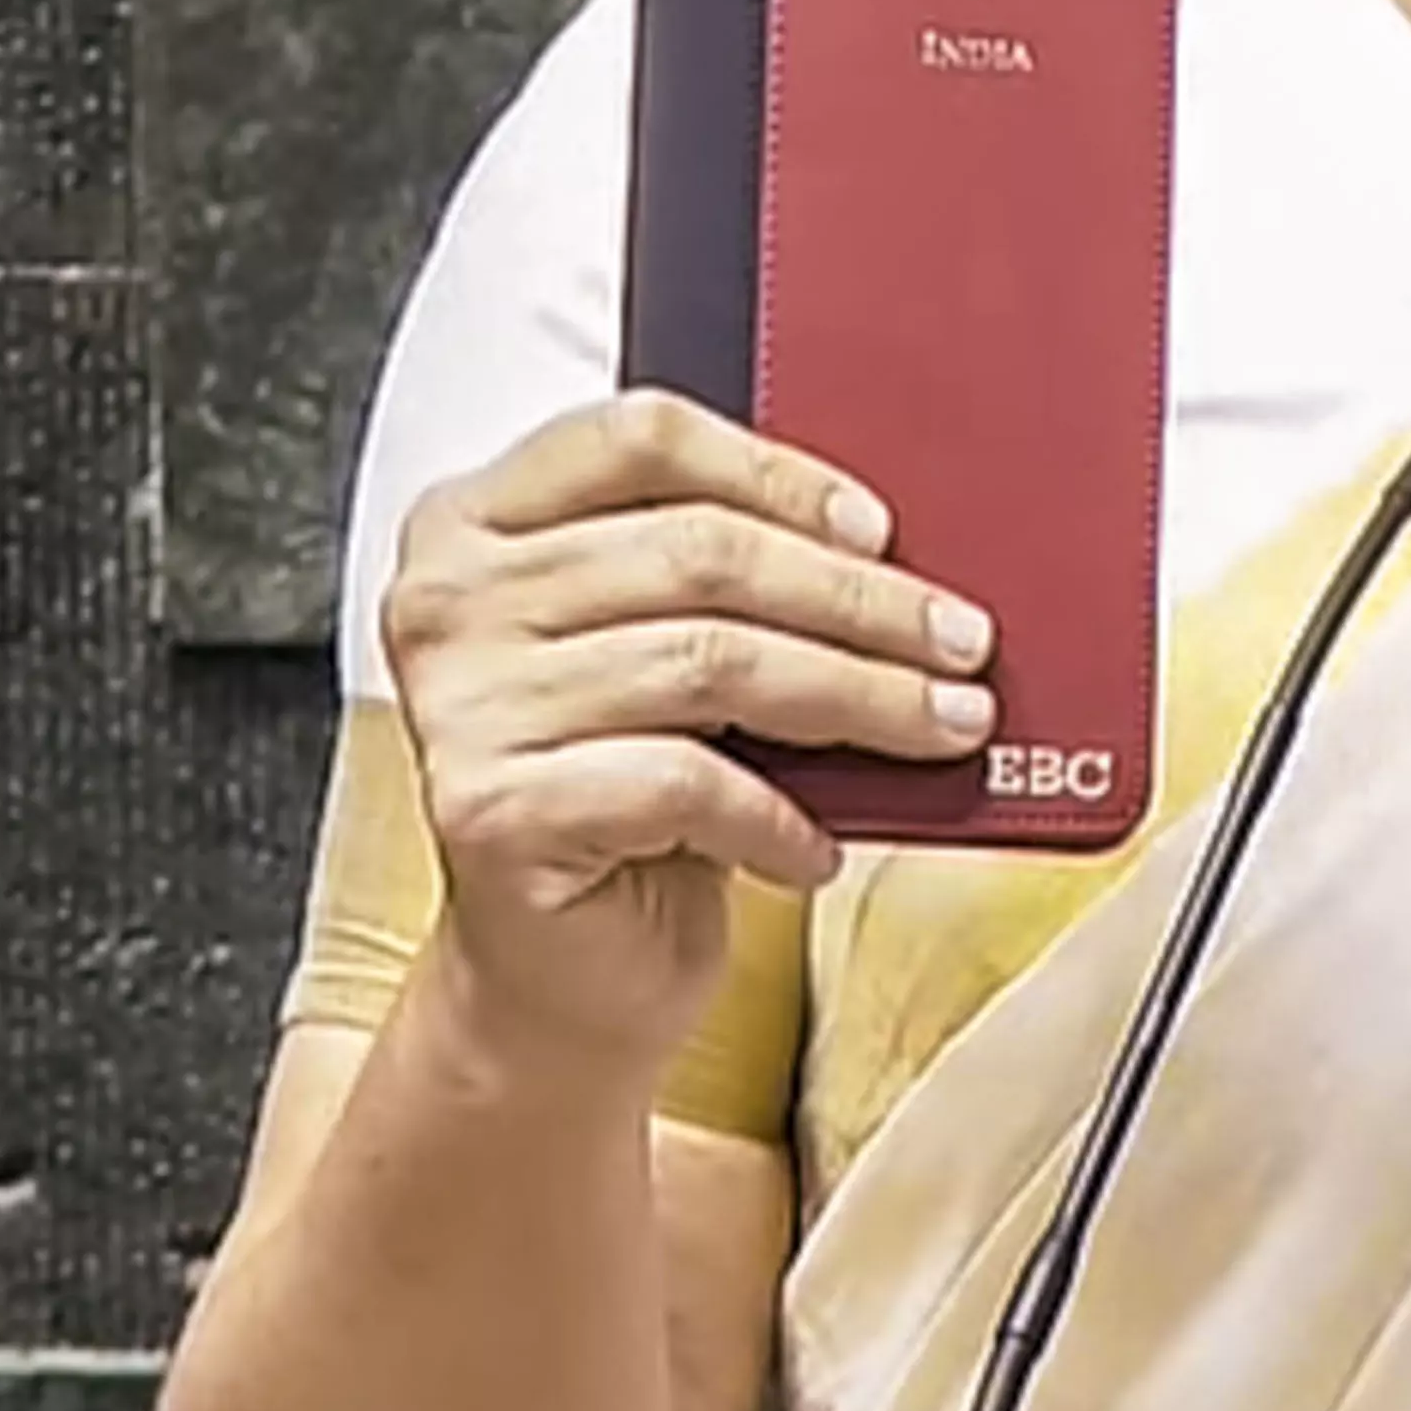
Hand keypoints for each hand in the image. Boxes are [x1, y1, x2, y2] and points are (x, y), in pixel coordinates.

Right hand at [377, 388, 997, 1095]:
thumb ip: (730, 575)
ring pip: (709, 663)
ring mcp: (460, 705)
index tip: (881, 530)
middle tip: (963, 641)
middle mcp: (448, 599)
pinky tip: (820, 842)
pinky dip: (777, 814)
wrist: (557, 973)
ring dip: (856, 697)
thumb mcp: (672, 649)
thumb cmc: (627, 792)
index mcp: (478, 519)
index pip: (640, 438)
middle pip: (698, 553)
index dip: (778, 473)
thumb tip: (900, 548)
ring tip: (941, 725)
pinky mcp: (490, 811)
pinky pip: (682, 784)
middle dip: (859, 602)